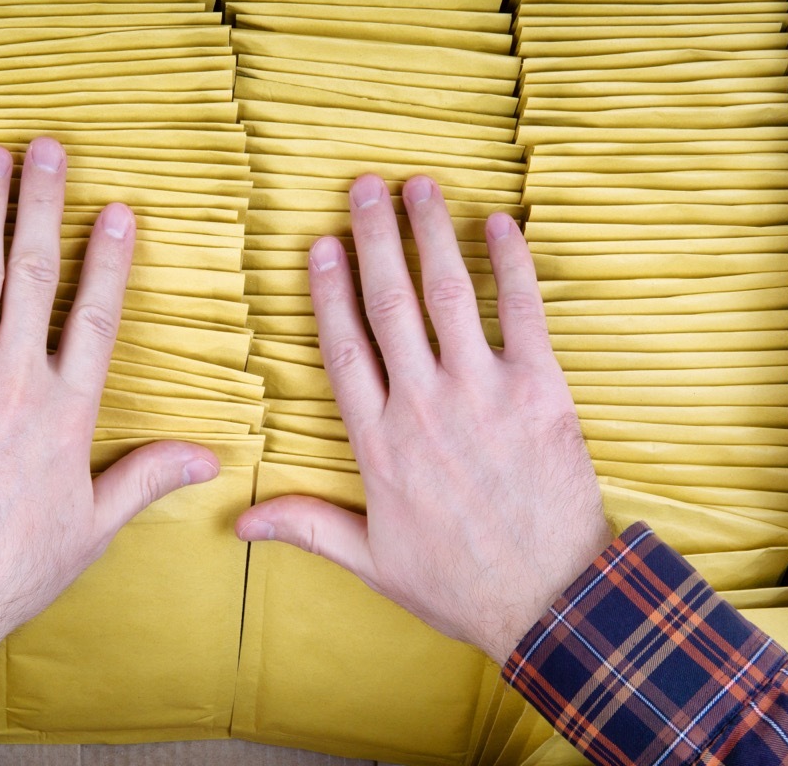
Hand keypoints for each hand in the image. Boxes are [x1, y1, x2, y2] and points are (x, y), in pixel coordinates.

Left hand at [0, 140, 219, 722]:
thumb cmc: (11, 566)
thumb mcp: (92, 526)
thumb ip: (148, 476)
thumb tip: (210, 456)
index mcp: (67, 411)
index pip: (97, 315)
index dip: (110, 258)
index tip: (118, 210)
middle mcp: (15, 379)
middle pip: (35, 273)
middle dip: (44, 203)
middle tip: (50, 148)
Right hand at [235, 174, 610, 664]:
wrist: (551, 602)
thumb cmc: (458, 584)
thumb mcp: (371, 560)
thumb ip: (305, 526)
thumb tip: (237, 523)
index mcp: (378, 442)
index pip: (343, 347)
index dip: (329, 290)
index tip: (322, 243)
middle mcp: (422, 406)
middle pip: (388, 304)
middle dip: (374, 237)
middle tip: (363, 185)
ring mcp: (482, 393)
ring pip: (447, 294)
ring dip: (430, 233)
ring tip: (418, 185)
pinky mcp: (540, 391)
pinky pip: (524, 312)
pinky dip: (511, 264)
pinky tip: (500, 224)